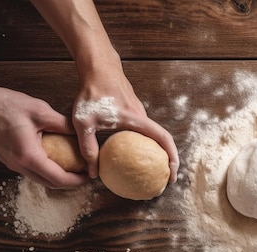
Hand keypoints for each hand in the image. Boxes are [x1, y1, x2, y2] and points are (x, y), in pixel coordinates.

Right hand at [0, 78, 87, 188]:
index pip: (58, 178)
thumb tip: (82, 131)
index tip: (89, 176)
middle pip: (50, 183)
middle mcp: (19, 165)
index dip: (77, 180)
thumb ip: (63, 124)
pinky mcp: (9, 159)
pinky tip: (57, 159)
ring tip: (74, 167)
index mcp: (29, 156)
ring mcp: (12, 164)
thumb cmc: (3, 105)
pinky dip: (47, 170)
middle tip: (85, 174)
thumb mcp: (40, 111)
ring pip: (40, 179)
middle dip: (70, 182)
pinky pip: (31, 171)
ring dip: (58, 177)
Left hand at [72, 58, 179, 181]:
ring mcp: (139, 113)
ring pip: (153, 135)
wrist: (97, 67)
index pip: (163, 139)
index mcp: (137, 120)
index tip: (172, 175)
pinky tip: (132, 153)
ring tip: (151, 169)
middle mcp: (142, 117)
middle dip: (168, 160)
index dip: (172, 157)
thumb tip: (93, 173)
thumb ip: (88, 147)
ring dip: (156, 152)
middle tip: (163, 178)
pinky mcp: (133, 111)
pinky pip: (143, 131)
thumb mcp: (84, 122)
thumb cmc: (92, 92)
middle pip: (163, 140)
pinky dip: (145, 144)